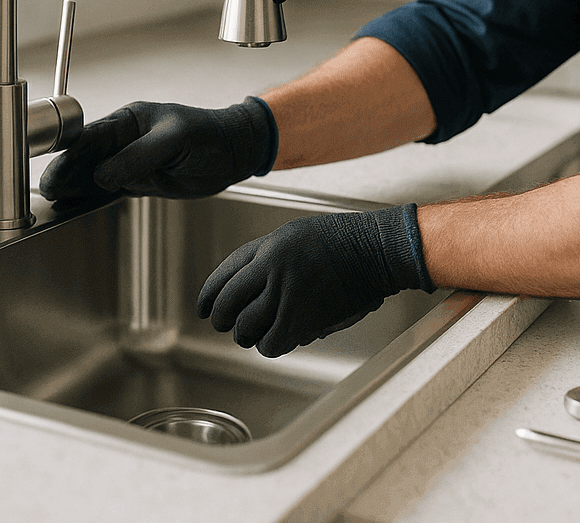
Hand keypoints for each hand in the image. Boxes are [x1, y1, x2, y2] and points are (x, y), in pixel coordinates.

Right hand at [38, 97, 275, 203]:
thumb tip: (104, 174)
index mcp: (130, 120)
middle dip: (65, 172)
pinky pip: (109, 189)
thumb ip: (138, 156)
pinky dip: (92, 197)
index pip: (91, 136)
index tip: (55, 171)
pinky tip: (76, 205)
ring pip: (93, 175)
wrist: (233, 154)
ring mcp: (130, 161)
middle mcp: (125, 140)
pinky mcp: (138, 181)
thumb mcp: (175, 140)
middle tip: (48, 190)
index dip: (69, 154)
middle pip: (86, 157)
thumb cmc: (209, 135)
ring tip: (55, 201)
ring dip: (75, 187)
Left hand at [197, 203, 434, 357]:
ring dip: (246, 335)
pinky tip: (277, 337)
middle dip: (223, 319)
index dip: (207, 296)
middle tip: (227, 323)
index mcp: (269, 247)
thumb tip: (237, 287)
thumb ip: (262, 257)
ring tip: (254, 332)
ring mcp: (289, 296)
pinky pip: (271, 344)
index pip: (224, 277)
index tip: (203, 309)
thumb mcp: (291, 235)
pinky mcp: (305, 320)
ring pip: (246, 329)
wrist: (375, 251)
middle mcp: (274, 271)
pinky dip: (270, 345)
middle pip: (228, 306)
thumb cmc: (338, 241)